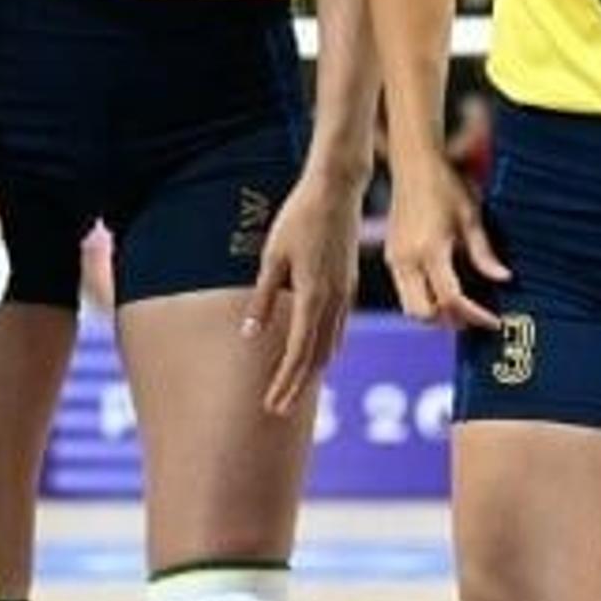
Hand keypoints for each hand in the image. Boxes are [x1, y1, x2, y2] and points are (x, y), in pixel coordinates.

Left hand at [242, 158, 362, 415]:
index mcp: (312, 296)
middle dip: (296, 385)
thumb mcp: (272, 257)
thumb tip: (250, 335)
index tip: (271, 404)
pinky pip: (338, 327)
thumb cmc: (298, 218)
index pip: (297, 351)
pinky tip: (318, 354)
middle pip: (316, 356)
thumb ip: (263, 298)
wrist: (337, 190)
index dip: (284, 381)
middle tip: (277, 409)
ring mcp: (345, 293)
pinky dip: (326, 348)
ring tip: (294, 390)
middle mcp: (334, 301)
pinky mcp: (349, 284)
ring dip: (312, 370)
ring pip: (330, 344)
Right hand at [383, 154, 506, 331]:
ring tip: (462, 305)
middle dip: (450, 320)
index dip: (475, 315)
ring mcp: (395, 259)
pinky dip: (425, 299)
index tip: (495, 320)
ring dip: (435, 313)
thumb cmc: (445, 185)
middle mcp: (407, 259)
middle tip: (476, 316)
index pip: (451, 298)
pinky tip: (444, 288)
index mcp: (430, 249)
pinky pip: (405, 292)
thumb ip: (484, 254)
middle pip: (423, 313)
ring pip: (410, 307)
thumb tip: (504, 279)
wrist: (413, 165)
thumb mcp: (471, 217)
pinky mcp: (390, 257)